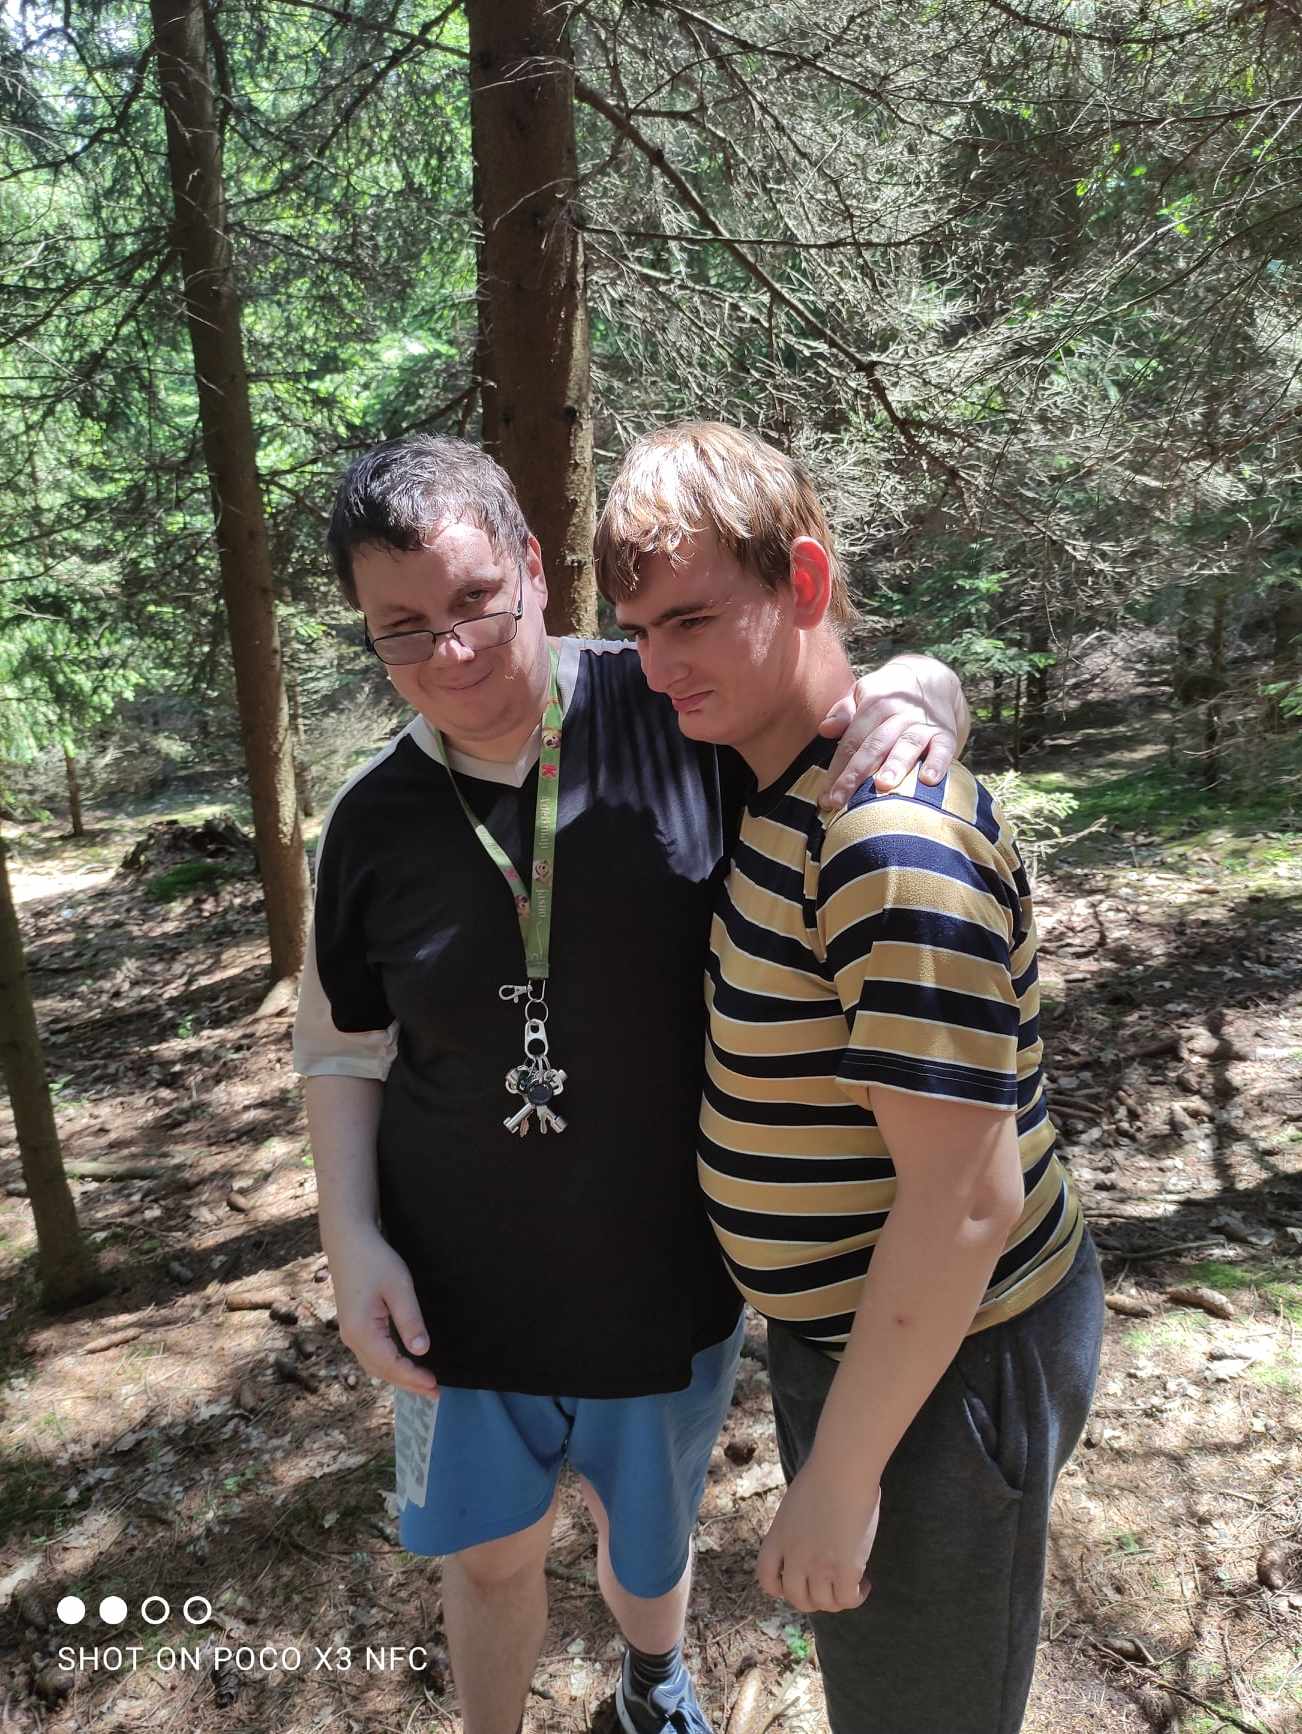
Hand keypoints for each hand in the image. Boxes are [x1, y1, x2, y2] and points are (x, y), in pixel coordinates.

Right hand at [326, 1228, 439, 1395]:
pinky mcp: (353, 1326)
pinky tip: (404, 1365)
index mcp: (361, 1330)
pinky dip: (389, 1365)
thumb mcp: (399, 1287)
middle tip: (435, 1393)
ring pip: (375, 1365)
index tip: (435, 1385)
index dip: (413, 1377)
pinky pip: (372, 1354)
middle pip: (382, 1370)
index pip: (391, 1364)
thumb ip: (410, 1320)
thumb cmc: (374, 1260)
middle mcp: (351, 1337)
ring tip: (423, 1384)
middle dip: (408, 1383)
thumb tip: (421, 1350)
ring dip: (399, 1376)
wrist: (347, 1241)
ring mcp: (350, 1332)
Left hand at [756, 1460, 879, 1614]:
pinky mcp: (846, 1568)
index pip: (767, 1581)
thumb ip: (793, 1532)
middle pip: (798, 1599)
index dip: (781, 1589)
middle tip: (829, 1587)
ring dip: (837, 1600)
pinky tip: (865, 1583)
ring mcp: (819, 1565)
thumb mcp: (792, 1507)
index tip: (798, 1583)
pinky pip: (847, 1599)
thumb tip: (808, 1545)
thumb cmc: (822, 1476)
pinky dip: (857, 1597)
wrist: (842, 1468)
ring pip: (824, 1604)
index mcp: (777, 1540)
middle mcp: (794, 1557)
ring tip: (851, 1585)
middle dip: (813, 1599)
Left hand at [818, 656, 967, 810]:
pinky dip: (937, 763)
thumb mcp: (862, 693)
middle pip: (873, 746)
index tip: (824, 796)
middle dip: (855, 774)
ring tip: (884, 785)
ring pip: (906, 745)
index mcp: (873, 704)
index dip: (836, 768)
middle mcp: (898, 714)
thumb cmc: (887, 695)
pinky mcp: (945, 733)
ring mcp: (922, 724)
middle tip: (839, 800)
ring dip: (895, 765)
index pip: (851, 740)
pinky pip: (943, 748)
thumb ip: (843, 713)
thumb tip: (824, 729)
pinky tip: (929, 780)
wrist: (931, 677)